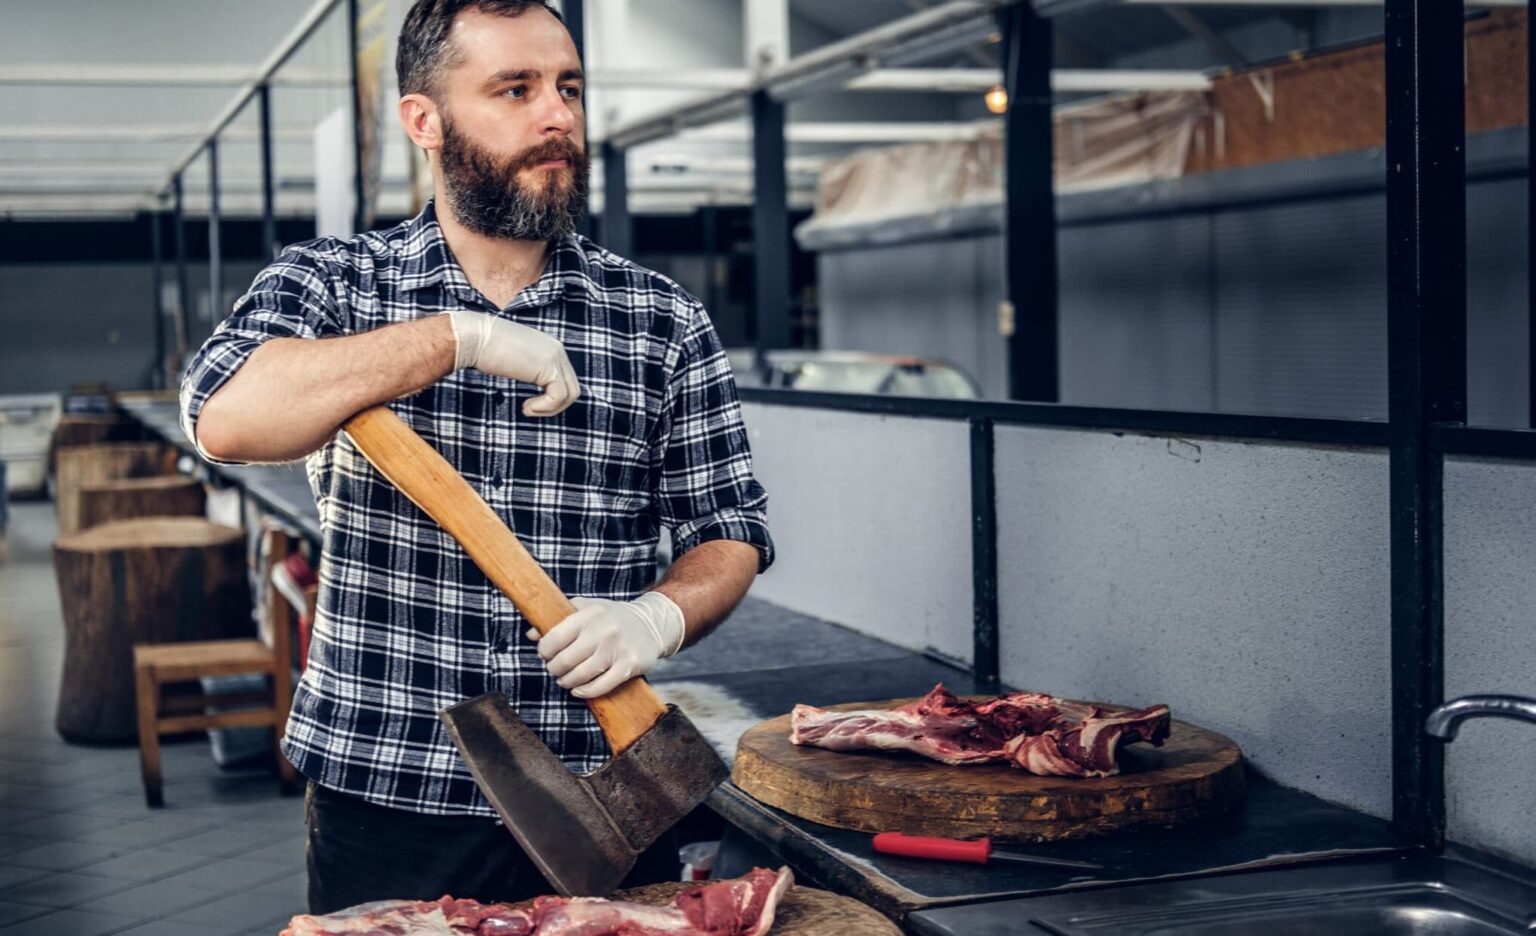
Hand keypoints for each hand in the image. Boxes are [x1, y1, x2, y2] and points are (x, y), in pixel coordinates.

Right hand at [444, 310, 580, 416]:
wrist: (474, 337)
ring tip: (526, 409)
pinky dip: (544, 408)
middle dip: (553, 406)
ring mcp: (555, 357)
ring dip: (549, 409)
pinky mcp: (549, 367)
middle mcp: (557, 349)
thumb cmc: (485, 350)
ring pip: (570, 394)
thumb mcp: (515, 359)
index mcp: (550, 347)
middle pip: (572, 387)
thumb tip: (538, 392)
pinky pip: (558, 396)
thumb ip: (530, 369)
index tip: (529, 403)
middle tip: (528, 409)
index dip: (550, 397)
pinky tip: (526, 407)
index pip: (565, 379)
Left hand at [528, 592, 685, 698]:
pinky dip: (584, 692)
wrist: (651, 624)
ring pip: (580, 676)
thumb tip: (532, 634)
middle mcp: (603, 630)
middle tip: (555, 669)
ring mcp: (617, 649)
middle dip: (554, 669)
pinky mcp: (628, 666)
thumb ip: (559, 618)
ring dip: (567, 682)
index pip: (554, 638)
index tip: (545, 654)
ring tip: (565, 680)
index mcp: (590, 614)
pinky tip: (578, 690)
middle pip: (565, 660)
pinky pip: (600, 686)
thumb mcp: (587, 609)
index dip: (544, 651)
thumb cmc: (611, 618)